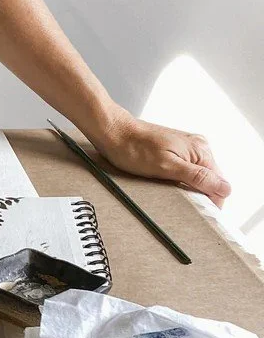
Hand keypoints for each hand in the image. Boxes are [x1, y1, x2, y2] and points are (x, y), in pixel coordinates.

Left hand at [90, 109, 230, 207]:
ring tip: (168, 187)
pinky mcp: (176, 149)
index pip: (220, 186)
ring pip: (199, 177)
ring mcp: (188, 147)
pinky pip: (187, 170)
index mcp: (201, 151)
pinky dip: (180, 179)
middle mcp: (199, 147)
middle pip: (211, 182)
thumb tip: (225, 189)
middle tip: (176, 197)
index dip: (208, 201)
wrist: (113, 131)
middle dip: (198, 193)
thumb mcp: (166, 167)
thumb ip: (197, 177)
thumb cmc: (134, 149)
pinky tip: (166, 180)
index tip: (191, 207)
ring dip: (188, 187)